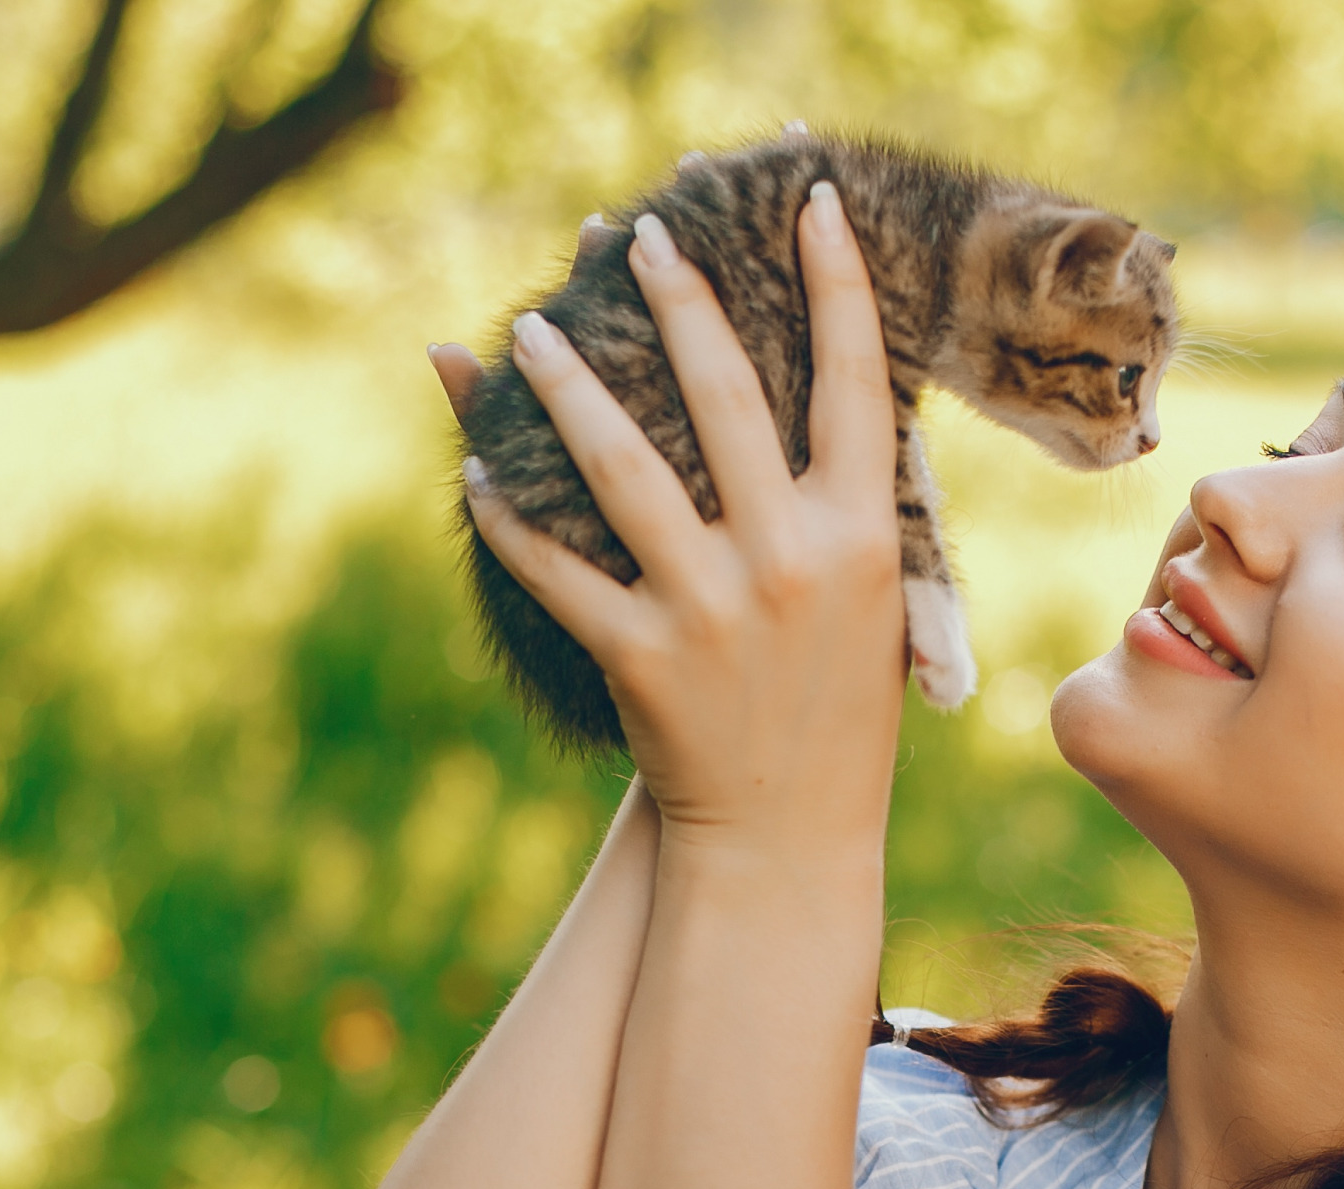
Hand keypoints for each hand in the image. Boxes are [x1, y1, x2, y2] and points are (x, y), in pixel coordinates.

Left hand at [464, 184, 906, 861]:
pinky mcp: (642, 655)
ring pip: (623, 468)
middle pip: (727, 395)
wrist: (789, 836)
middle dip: (679, 298)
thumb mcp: (869, 609)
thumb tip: (816, 411)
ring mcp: (713, 607)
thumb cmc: (835, 716)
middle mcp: (793, 560)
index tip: (805, 198)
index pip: (856, 380)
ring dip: (566, 388)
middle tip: (636, 235)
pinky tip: (475, 473)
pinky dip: (511, 522)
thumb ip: (838, 510)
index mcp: (862, 539)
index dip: (833, 281)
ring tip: (525, 333)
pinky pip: (559, 571)